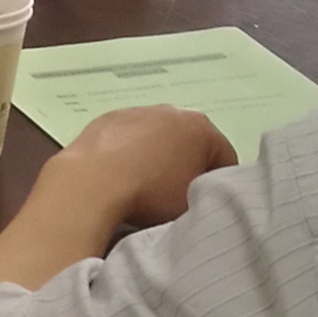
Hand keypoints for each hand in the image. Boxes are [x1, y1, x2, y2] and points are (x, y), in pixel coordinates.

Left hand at [58, 104, 236, 235]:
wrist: (92, 183)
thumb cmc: (150, 194)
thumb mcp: (191, 204)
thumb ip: (205, 194)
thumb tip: (198, 193)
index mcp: (201, 128)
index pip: (225, 159)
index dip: (218, 186)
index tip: (204, 205)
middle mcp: (173, 111)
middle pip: (191, 144)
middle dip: (187, 167)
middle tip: (175, 198)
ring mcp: (138, 111)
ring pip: (159, 138)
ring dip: (157, 158)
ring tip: (143, 188)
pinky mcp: (109, 118)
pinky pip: (129, 139)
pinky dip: (129, 154)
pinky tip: (119, 176)